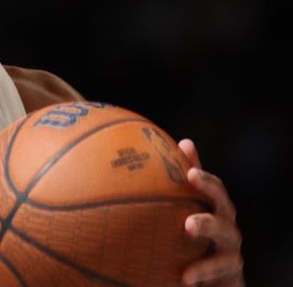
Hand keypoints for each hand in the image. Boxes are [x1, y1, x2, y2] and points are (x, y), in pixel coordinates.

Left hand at [179, 138, 243, 285]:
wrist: (214, 276)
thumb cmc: (197, 234)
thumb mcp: (189, 206)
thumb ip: (184, 181)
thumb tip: (184, 141)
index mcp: (217, 208)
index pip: (216, 190)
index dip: (205, 181)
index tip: (190, 173)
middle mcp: (227, 229)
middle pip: (224, 219)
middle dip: (208, 219)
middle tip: (188, 223)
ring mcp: (230, 254)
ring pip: (226, 250)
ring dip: (206, 251)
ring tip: (188, 246)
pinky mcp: (229, 276)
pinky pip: (220, 275)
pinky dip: (203, 273)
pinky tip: (185, 277)